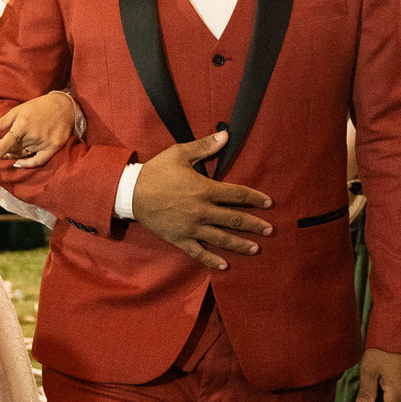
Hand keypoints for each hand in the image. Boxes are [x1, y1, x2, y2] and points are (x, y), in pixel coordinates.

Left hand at [0, 92, 79, 172]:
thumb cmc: (37, 107)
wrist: (64, 105)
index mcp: (22, 124)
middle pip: (12, 150)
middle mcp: (33, 135)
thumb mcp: (17, 111)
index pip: (4, 145)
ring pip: (22, 155)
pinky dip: (26, 164)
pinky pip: (37, 161)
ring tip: (6, 151)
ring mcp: (44, 142)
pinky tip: (18, 163)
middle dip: (0, 151)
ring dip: (11, 155)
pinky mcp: (53, 147)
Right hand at [131, 131, 271, 270]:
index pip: (237, 195)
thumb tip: (225, 135)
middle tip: (270, 230)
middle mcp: (201, 211)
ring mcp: (191, 227)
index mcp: (204, 189)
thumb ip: (204, 147)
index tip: (268, 203)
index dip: (254, 198)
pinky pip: (198, 253)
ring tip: (256, 249)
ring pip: (221, 238)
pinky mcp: (180, 238)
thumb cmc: (156, 171)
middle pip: (234, 219)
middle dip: (254, 225)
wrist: (131, 193)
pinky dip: (212, 260)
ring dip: (240, 244)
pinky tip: (225, 266)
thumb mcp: (180, 153)